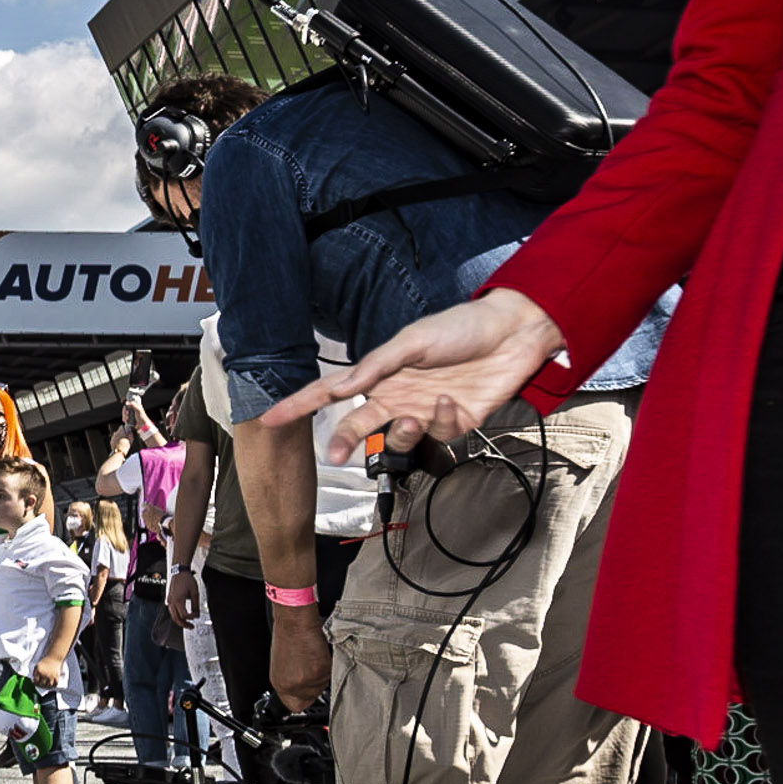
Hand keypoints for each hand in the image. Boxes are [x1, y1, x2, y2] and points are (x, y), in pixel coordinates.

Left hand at [30, 655, 65, 691]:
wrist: (53, 658)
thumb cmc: (44, 662)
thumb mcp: (37, 665)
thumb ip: (34, 672)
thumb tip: (33, 679)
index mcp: (39, 672)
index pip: (36, 681)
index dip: (35, 683)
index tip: (35, 682)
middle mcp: (45, 675)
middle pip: (42, 684)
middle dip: (40, 685)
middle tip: (40, 684)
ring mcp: (51, 676)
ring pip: (49, 685)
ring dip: (47, 686)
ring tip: (46, 684)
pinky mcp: (56, 676)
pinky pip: (56, 683)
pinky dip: (54, 685)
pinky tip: (52, 684)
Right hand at [165, 567, 200, 628]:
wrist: (180, 572)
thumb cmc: (186, 580)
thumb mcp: (195, 593)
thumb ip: (196, 605)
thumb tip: (197, 614)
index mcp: (178, 600)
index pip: (184, 615)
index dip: (192, 617)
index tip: (197, 615)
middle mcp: (172, 602)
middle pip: (176, 618)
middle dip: (184, 624)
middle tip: (191, 626)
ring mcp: (169, 600)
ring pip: (173, 616)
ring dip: (180, 621)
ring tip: (187, 623)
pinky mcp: (169, 599)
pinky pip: (171, 611)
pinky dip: (177, 615)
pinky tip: (182, 615)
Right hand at [266, 289, 564, 456]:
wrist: (512, 334)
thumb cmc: (458, 327)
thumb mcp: (411, 341)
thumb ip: (375, 367)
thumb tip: (340, 387)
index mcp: (379, 374)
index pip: (330, 392)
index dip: (299, 406)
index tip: (270, 420)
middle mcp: (396, 396)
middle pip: (358, 424)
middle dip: (344, 440)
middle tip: (335, 456)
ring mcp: (423, 412)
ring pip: (397, 439)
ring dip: (400, 435)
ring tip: (412, 419)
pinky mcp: (453, 424)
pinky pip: (437, 435)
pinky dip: (441, 421)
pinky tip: (452, 401)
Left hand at [269, 603, 330, 710]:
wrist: (294, 621)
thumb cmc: (288, 636)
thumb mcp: (284, 664)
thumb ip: (292, 679)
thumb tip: (302, 688)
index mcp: (280, 683)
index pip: (295, 706)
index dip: (304, 699)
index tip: (309, 692)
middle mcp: (291, 685)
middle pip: (313, 697)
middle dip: (316, 684)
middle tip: (312, 666)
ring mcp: (306, 680)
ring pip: (324, 686)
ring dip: (323, 673)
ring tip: (314, 657)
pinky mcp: (319, 671)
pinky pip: (331, 674)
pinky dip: (329, 664)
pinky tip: (319, 653)